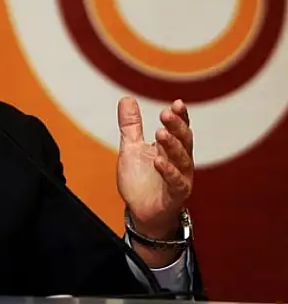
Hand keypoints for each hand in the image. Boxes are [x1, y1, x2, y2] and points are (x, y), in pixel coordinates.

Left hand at [116, 97, 193, 239]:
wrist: (141, 211)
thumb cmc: (140, 179)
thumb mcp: (131, 148)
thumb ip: (131, 126)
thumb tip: (126, 98)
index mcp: (170, 148)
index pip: (179, 129)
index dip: (180, 117)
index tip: (177, 103)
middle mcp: (179, 161)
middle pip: (184, 140)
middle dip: (177, 127)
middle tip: (166, 114)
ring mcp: (180, 177)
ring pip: (182, 159)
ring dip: (172, 145)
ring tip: (160, 132)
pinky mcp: (175, 194)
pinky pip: (176, 182)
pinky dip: (168, 171)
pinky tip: (158, 161)